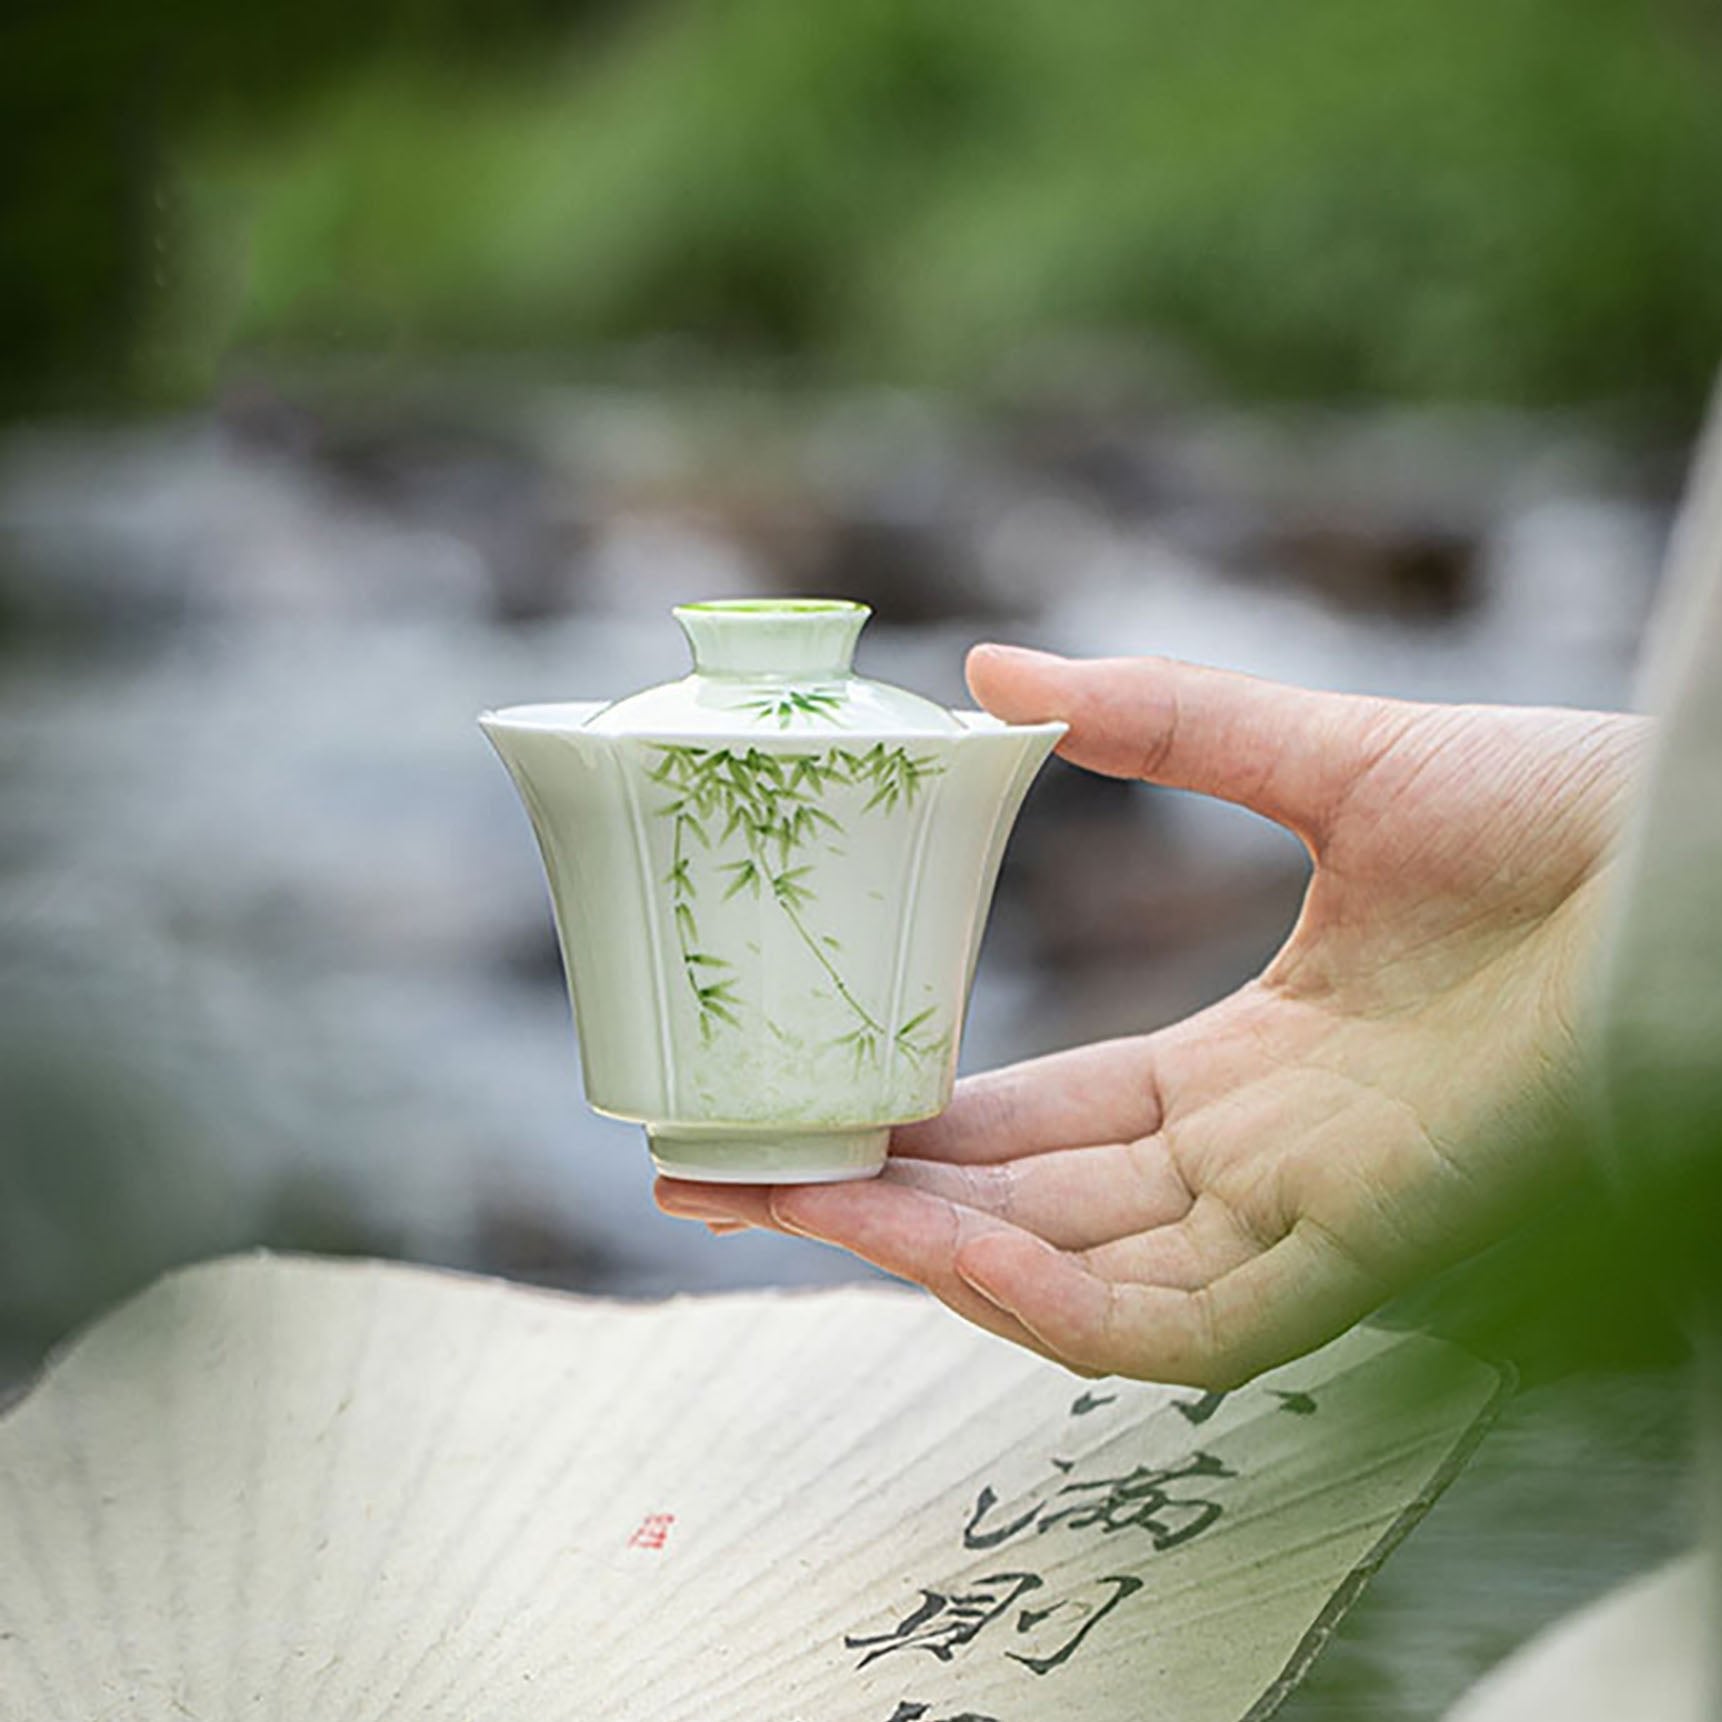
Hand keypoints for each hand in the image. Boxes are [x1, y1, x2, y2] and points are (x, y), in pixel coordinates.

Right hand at [658, 646, 1646, 1386]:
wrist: (1714, 861)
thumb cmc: (1568, 817)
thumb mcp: (1326, 756)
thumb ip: (1163, 721)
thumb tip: (990, 666)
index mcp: (1250, 1072)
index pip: (1044, 1124)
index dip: (913, 1121)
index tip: (790, 1098)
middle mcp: (1259, 1169)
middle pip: (1024, 1216)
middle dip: (865, 1201)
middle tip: (709, 1170)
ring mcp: (1307, 1225)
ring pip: (1073, 1286)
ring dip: (917, 1251)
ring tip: (773, 1196)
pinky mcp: (1364, 1258)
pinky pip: (1178, 1332)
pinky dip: (1049, 1308)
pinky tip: (938, 1254)